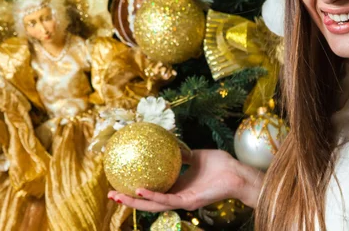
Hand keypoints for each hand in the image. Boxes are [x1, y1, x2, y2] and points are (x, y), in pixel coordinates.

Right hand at [108, 149, 263, 211]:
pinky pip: (167, 199)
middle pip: (148, 202)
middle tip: (111, 193)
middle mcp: (177, 196)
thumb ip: (182, 154)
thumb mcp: (197, 156)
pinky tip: (140, 190)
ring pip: (153, 204)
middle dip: (128, 199)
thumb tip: (167, 144)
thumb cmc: (221, 165)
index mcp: (178, 186)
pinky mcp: (188, 201)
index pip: (153, 191)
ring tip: (118, 195)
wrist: (237, 173)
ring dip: (134, 201)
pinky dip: (152, 196)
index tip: (119, 182)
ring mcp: (182, 200)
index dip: (136, 189)